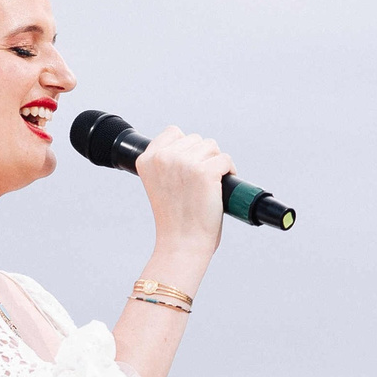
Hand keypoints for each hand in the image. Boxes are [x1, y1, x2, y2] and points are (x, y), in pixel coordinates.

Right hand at [134, 125, 230, 266]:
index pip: (173, 132)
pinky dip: (229, 171)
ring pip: (212, 146)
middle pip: (196, 139)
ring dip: (215, 163)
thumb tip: (193, 145)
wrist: (181, 244)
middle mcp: (163, 157)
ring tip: (209, 185)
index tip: (188, 169)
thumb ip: (169, 163)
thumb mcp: (160, 184)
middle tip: (200, 183)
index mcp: (147, 160)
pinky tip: (220, 187)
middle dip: (203, 157)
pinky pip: (225, 159)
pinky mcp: (205, 172)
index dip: (186, 148)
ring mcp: (184, 163)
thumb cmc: (174, 219)